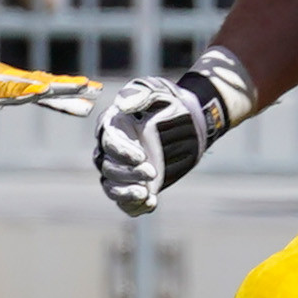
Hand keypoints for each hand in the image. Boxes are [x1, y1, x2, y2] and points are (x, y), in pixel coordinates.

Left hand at [0, 51, 96, 186]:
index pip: (4, 89)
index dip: (24, 90)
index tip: (46, 88)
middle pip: (30, 81)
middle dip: (57, 84)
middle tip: (85, 85)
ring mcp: (3, 75)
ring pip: (38, 81)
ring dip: (65, 86)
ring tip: (93, 90)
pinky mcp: (8, 79)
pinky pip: (35, 85)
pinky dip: (56, 90)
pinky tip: (79, 95)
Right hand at [89, 47, 253, 215]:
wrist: (189, 120)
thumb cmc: (168, 101)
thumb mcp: (155, 90)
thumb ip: (139, 95)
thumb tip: (123, 104)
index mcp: (112, 126)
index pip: (108, 143)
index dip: (121, 152)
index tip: (141, 156)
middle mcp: (112, 150)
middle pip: (108, 168)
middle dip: (128, 173)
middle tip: (152, 172)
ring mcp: (123, 169)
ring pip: (112, 187)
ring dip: (126, 193)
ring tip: (144, 194)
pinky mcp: (136, 184)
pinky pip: (126, 201)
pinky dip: (135, 206)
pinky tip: (150, 204)